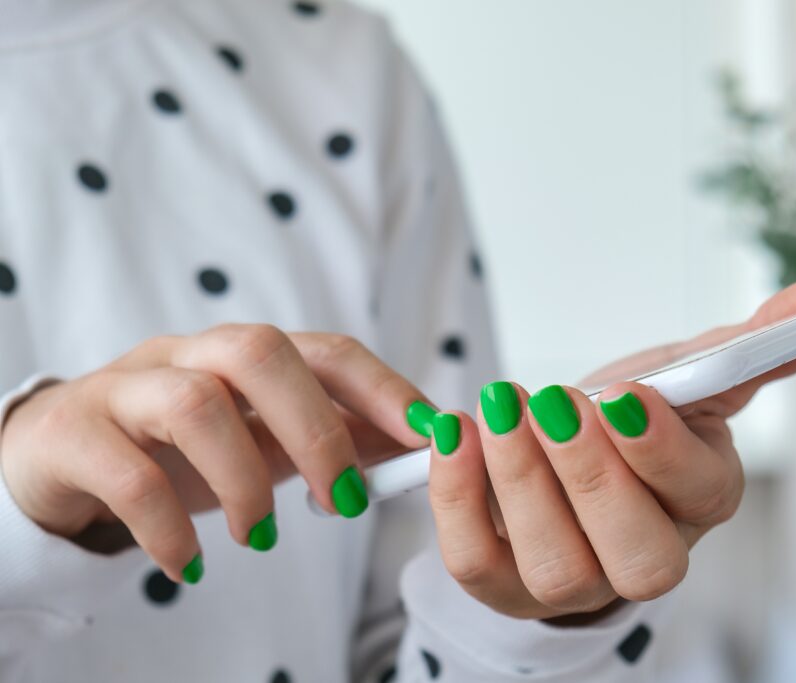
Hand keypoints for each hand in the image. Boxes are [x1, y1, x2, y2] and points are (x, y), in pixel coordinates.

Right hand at [0, 326, 432, 581]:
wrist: (56, 457)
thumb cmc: (177, 449)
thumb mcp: (259, 439)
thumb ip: (331, 436)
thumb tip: (420, 443)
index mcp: (242, 356)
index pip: (324, 349)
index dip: (381, 387)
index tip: (429, 435)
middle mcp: (186, 355)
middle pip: (259, 352)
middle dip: (317, 429)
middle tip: (345, 503)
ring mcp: (126, 388)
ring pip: (193, 404)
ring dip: (244, 481)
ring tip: (262, 538)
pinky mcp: (73, 434)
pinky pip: (126, 473)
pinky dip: (169, 528)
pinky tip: (189, 565)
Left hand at [427, 278, 795, 618]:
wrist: (559, 452)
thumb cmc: (627, 414)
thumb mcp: (684, 370)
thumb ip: (748, 343)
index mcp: (700, 496)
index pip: (698, 492)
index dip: (659, 448)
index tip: (621, 392)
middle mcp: (646, 555)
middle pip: (639, 557)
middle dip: (592, 476)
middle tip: (553, 402)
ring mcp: (576, 581)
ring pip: (558, 567)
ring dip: (521, 484)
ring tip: (500, 408)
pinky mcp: (504, 585)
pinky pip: (477, 566)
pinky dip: (459, 501)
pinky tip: (454, 434)